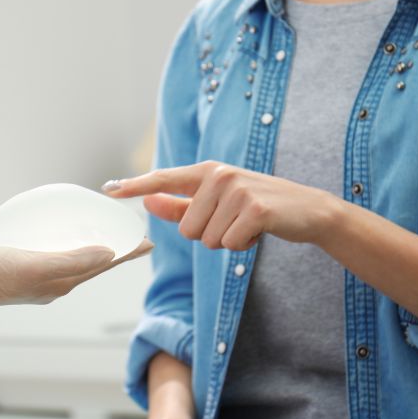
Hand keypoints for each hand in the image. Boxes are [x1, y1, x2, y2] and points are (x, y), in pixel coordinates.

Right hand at [0, 239, 153, 316]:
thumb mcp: (36, 264)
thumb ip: (73, 260)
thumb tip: (109, 252)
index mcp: (62, 283)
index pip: (103, 264)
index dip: (127, 253)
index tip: (149, 241)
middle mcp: (55, 283)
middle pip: (94, 263)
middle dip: (115, 250)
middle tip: (133, 236)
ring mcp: (38, 279)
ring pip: (76, 260)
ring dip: (94, 248)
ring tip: (106, 235)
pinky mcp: (22, 270)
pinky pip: (56, 256)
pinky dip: (69, 245)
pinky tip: (61, 236)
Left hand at [103, 161, 339, 250]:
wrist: (307, 210)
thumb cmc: (257, 207)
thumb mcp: (218, 202)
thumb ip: (180, 204)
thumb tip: (146, 201)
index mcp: (206, 172)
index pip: (164, 178)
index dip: (135, 185)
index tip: (109, 189)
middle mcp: (219, 175)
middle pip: (187, 230)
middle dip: (210, 236)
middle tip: (236, 221)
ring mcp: (237, 190)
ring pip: (207, 240)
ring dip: (228, 241)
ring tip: (248, 224)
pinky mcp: (254, 209)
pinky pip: (229, 245)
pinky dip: (243, 246)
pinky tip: (259, 231)